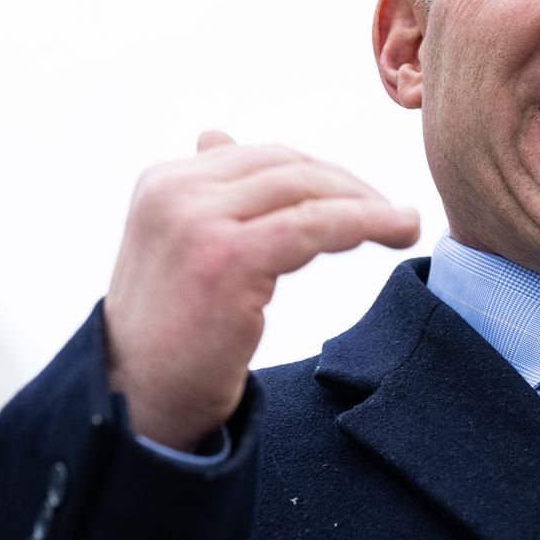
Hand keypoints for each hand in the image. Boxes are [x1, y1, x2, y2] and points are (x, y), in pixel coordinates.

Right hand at [103, 130, 419, 449]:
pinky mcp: (227, 258)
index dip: (318, 174)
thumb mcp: (174, 247)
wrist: (136, 403)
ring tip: (403, 221)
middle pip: (286, 166)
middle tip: (387, 211)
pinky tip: (397, 231)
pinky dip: (365, 223)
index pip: (259, 157)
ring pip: (306, 191)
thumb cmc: (165, 336)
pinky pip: (315, 226)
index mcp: (162, 182)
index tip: (359, 198)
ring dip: (366, 202)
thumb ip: (202, 195)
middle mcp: (174, 191)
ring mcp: (197, 222)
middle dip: (346, 185)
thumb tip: (218, 137)